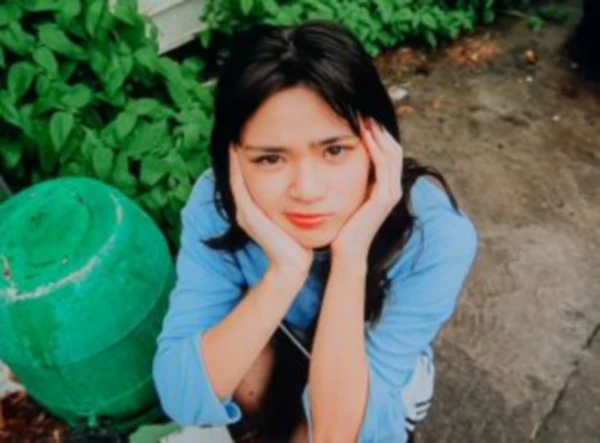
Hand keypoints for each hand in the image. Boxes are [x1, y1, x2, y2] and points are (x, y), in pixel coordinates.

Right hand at [229, 145, 313, 277]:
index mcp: (256, 209)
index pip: (247, 177)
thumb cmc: (298, 243)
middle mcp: (246, 209)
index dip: (246, 157)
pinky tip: (237, 150)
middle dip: (236, 153)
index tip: (248, 136)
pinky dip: (236, 168)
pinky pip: (239, 186)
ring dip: (234, 157)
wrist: (294, 266)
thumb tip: (306, 188)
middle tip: (236, 130)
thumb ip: (292, 203)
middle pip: (237, 175)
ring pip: (235, 178)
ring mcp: (245, 212)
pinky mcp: (248, 215)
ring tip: (233, 135)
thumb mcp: (293, 216)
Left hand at [331, 118, 403, 260]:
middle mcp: (393, 187)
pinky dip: (375, 147)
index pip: (388, 151)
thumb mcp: (347, 196)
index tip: (361, 115)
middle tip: (365, 108)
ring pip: (391, 153)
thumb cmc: (342, 226)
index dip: (378, 132)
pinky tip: (363, 134)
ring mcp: (391, 192)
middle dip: (379, 127)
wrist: (345, 252)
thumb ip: (349, 180)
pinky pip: (383, 166)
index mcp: (385, 186)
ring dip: (378, 133)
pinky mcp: (384, 198)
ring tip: (364, 115)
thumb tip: (335, 159)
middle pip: (393, 147)